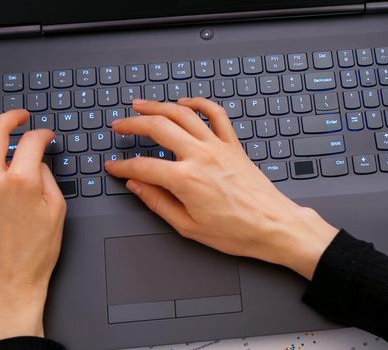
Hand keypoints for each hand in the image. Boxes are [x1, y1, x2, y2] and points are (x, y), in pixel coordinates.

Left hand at [0, 110, 65, 344]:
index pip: (31, 142)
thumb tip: (37, 158)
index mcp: (22, 183)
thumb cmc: (35, 251)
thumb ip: (47, 176)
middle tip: (20, 117)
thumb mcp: (57, 210)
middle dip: (10, 118)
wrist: (9, 280)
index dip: (42, 133)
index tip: (46, 135)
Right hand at [106, 98, 337, 279]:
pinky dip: (199, 103)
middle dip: (133, 124)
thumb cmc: (236, 231)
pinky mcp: (233, 145)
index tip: (114, 167)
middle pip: (158, 127)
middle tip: (119, 126)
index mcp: (185, 180)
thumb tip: (137, 187)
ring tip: (142, 105)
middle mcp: (200, 156)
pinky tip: (185, 102)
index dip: (123, 166)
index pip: (142, 166)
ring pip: (183, 114)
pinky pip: (216, 114)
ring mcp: (218, 146)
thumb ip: (158, 203)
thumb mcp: (189, 227)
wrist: (273, 226)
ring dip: (159, 106)